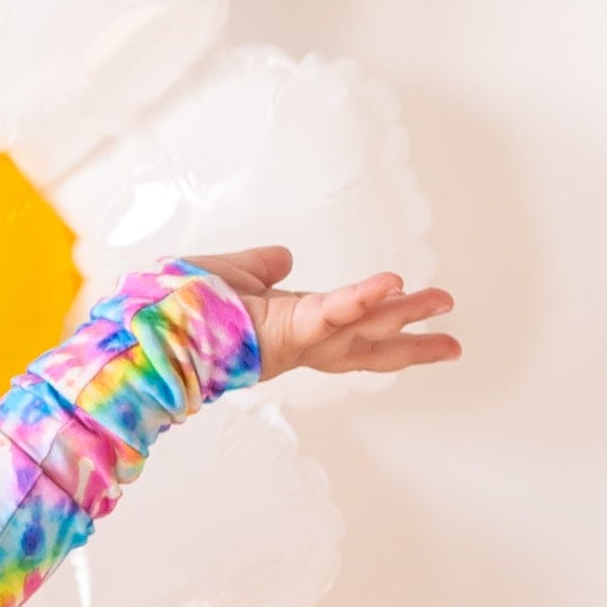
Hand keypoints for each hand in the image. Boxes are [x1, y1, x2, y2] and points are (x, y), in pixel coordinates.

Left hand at [191, 245, 461, 381]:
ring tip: (444, 301)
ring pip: (362, 328)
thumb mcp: (230, 275)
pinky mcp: (289, 328)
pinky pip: (333, 310)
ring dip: (404, 316)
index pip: (345, 325)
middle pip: (368, 345)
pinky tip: (393, 283)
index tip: (410, 305)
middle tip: (454, 343)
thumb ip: (260, 267)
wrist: (152, 324)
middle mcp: (299, 339)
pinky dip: (362, 297)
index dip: (378, 316)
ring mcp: (297, 337)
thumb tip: (282, 260)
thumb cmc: (180, 307)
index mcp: (290, 324)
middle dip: (413, 345)